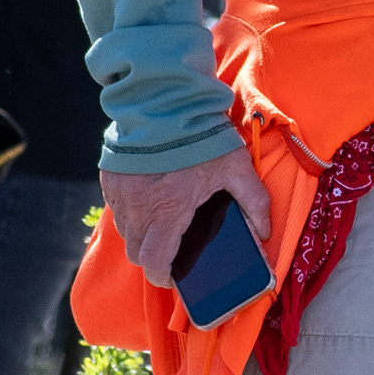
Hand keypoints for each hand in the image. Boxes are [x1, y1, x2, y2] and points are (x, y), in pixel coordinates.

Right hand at [102, 143, 269, 289]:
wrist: (164, 97)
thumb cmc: (201, 134)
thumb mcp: (236, 166)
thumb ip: (254, 201)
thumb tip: (263, 232)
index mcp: (168, 210)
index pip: (155, 262)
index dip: (162, 277)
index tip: (172, 277)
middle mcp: (138, 207)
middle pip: (136, 253)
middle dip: (152, 258)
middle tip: (171, 250)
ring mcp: (120, 192)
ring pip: (125, 231)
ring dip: (141, 235)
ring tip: (162, 222)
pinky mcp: (110, 178)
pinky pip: (116, 207)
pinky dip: (130, 211)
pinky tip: (149, 198)